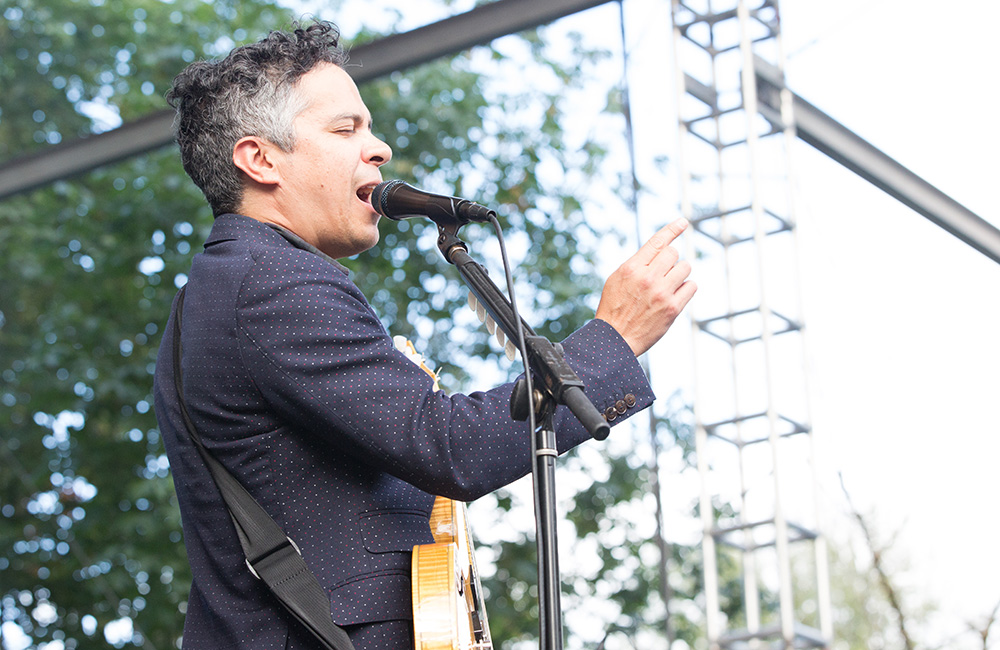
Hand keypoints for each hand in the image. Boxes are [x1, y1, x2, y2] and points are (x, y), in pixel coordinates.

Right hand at [595, 218, 696, 355]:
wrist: (615, 340)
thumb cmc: (614, 308)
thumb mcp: (617, 279)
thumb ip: (637, 263)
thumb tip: (660, 249)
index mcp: (631, 268)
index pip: (657, 242)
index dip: (672, 229)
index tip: (684, 222)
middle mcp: (648, 277)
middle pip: (673, 253)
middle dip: (670, 261)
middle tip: (662, 274)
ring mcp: (662, 293)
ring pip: (685, 267)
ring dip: (679, 273)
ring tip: (668, 285)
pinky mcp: (673, 308)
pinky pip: (691, 286)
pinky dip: (686, 288)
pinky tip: (674, 296)